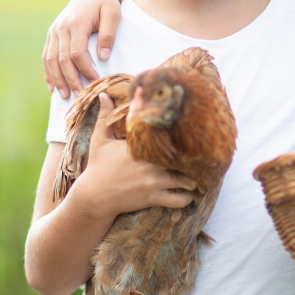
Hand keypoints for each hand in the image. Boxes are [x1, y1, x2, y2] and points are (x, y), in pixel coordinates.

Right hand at [43, 0, 131, 98]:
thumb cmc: (107, 4)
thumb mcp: (113, 14)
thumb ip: (108, 34)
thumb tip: (102, 57)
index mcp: (77, 23)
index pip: (77, 53)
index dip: (85, 70)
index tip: (95, 81)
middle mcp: (61, 28)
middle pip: (62, 59)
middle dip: (70, 79)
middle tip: (79, 95)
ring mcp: (54, 31)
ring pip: (51, 59)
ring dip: (57, 79)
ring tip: (64, 96)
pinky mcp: (52, 34)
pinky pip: (46, 56)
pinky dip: (48, 72)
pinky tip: (52, 87)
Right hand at [72, 93, 196, 217]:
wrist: (93, 196)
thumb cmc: (97, 166)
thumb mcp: (99, 140)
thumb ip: (104, 116)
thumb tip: (103, 94)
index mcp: (140, 147)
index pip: (167, 137)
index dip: (182, 135)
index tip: (191, 133)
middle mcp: (150, 164)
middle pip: (182, 159)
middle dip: (194, 158)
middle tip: (202, 155)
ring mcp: (153, 182)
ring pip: (185, 181)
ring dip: (194, 178)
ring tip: (200, 174)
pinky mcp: (153, 198)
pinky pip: (178, 200)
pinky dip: (187, 198)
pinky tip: (190, 194)